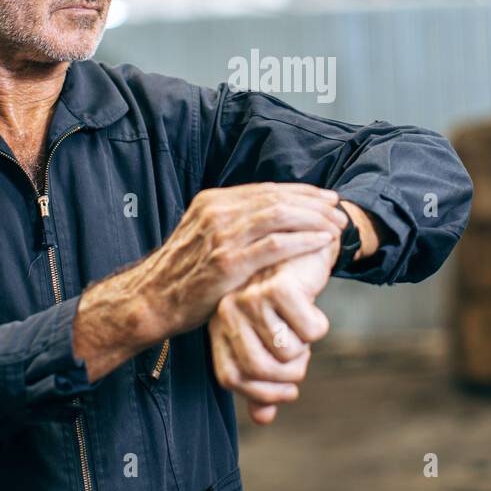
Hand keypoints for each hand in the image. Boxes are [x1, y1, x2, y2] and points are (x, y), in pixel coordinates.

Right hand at [135, 182, 345, 340]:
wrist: (152, 300)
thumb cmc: (183, 274)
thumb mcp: (203, 236)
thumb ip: (232, 224)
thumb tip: (269, 219)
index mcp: (213, 202)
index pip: (267, 190)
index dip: (301, 193)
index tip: (326, 199)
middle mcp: (217, 212)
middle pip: (277, 199)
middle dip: (313, 204)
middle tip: (338, 213)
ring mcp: (221, 237)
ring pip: (279, 216)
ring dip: (313, 220)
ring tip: (334, 227)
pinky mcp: (227, 263)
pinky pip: (275, 245)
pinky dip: (303, 241)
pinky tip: (321, 243)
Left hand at [209, 234, 338, 424]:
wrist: (304, 248)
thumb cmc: (284, 299)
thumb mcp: (270, 339)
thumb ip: (262, 380)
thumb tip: (263, 418)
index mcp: (219, 325)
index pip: (230, 378)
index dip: (261, 393)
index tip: (286, 391)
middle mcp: (227, 311)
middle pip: (258, 370)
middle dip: (291, 375)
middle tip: (303, 357)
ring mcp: (251, 297)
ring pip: (287, 352)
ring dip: (307, 347)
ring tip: (304, 325)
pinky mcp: (280, 286)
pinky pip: (309, 331)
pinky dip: (319, 327)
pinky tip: (313, 304)